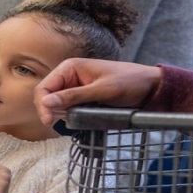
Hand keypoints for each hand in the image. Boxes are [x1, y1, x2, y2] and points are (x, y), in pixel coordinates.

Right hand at [33, 58, 161, 124]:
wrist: (149, 85)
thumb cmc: (128, 82)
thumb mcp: (101, 90)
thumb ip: (73, 96)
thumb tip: (46, 102)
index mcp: (69, 68)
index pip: (44, 87)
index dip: (43, 104)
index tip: (49, 121)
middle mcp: (69, 76)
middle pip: (47, 96)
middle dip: (49, 110)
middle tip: (57, 124)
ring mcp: (75, 87)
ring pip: (56, 104)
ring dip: (60, 113)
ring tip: (73, 120)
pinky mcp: (82, 97)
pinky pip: (68, 108)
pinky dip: (69, 115)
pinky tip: (77, 119)